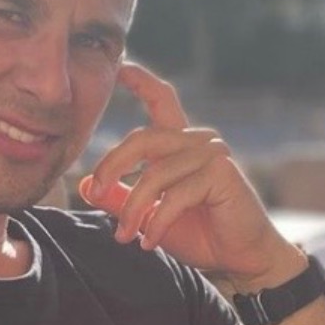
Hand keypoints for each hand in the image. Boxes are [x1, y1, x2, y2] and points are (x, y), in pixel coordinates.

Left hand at [78, 61, 301, 286]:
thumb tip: (84, 186)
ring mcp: (212, 153)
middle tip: (95, 192)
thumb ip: (120, 198)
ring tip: (124, 236)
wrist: (239, 258)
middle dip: (112, 166)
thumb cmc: (198, 233)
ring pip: (154, 174)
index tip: (121, 67)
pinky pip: (175, 195)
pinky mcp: (222, 173)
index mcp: (181, 143)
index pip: (162, 100)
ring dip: (134, 209)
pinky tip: (149, 241)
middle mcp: (198, 141)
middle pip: (142, 138)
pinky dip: (156, 221)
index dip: (141, 81)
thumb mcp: (149, 215)